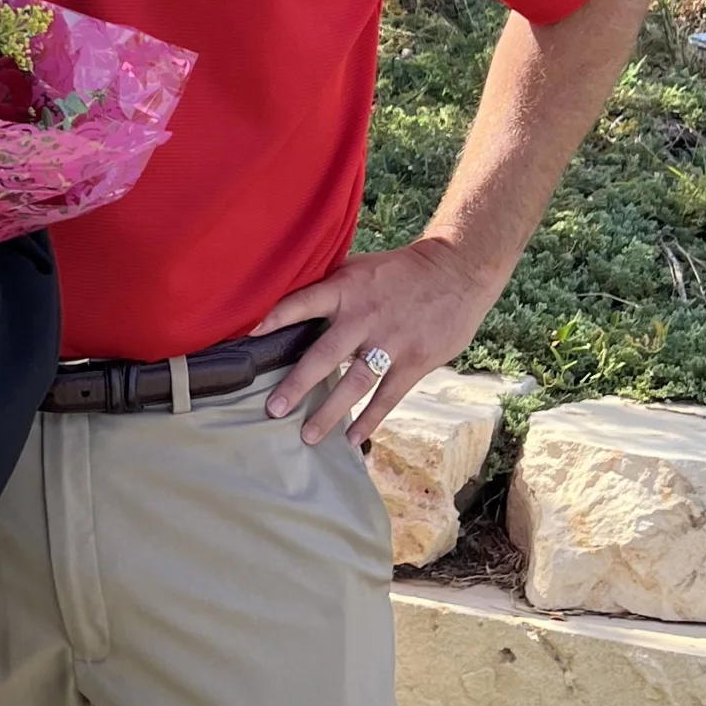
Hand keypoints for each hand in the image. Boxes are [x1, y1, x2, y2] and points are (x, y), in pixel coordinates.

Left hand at [254, 236, 501, 449]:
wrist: (457, 271)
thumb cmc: (400, 270)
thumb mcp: (360, 267)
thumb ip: (329, 285)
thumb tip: (287, 292)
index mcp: (346, 290)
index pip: (302, 303)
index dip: (275, 317)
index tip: (248, 336)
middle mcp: (364, 317)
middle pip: (324, 355)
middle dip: (297, 384)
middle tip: (273, 409)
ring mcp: (390, 342)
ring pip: (354, 383)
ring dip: (329, 412)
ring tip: (307, 436)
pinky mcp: (414, 361)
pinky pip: (387, 397)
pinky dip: (369, 420)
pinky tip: (352, 439)